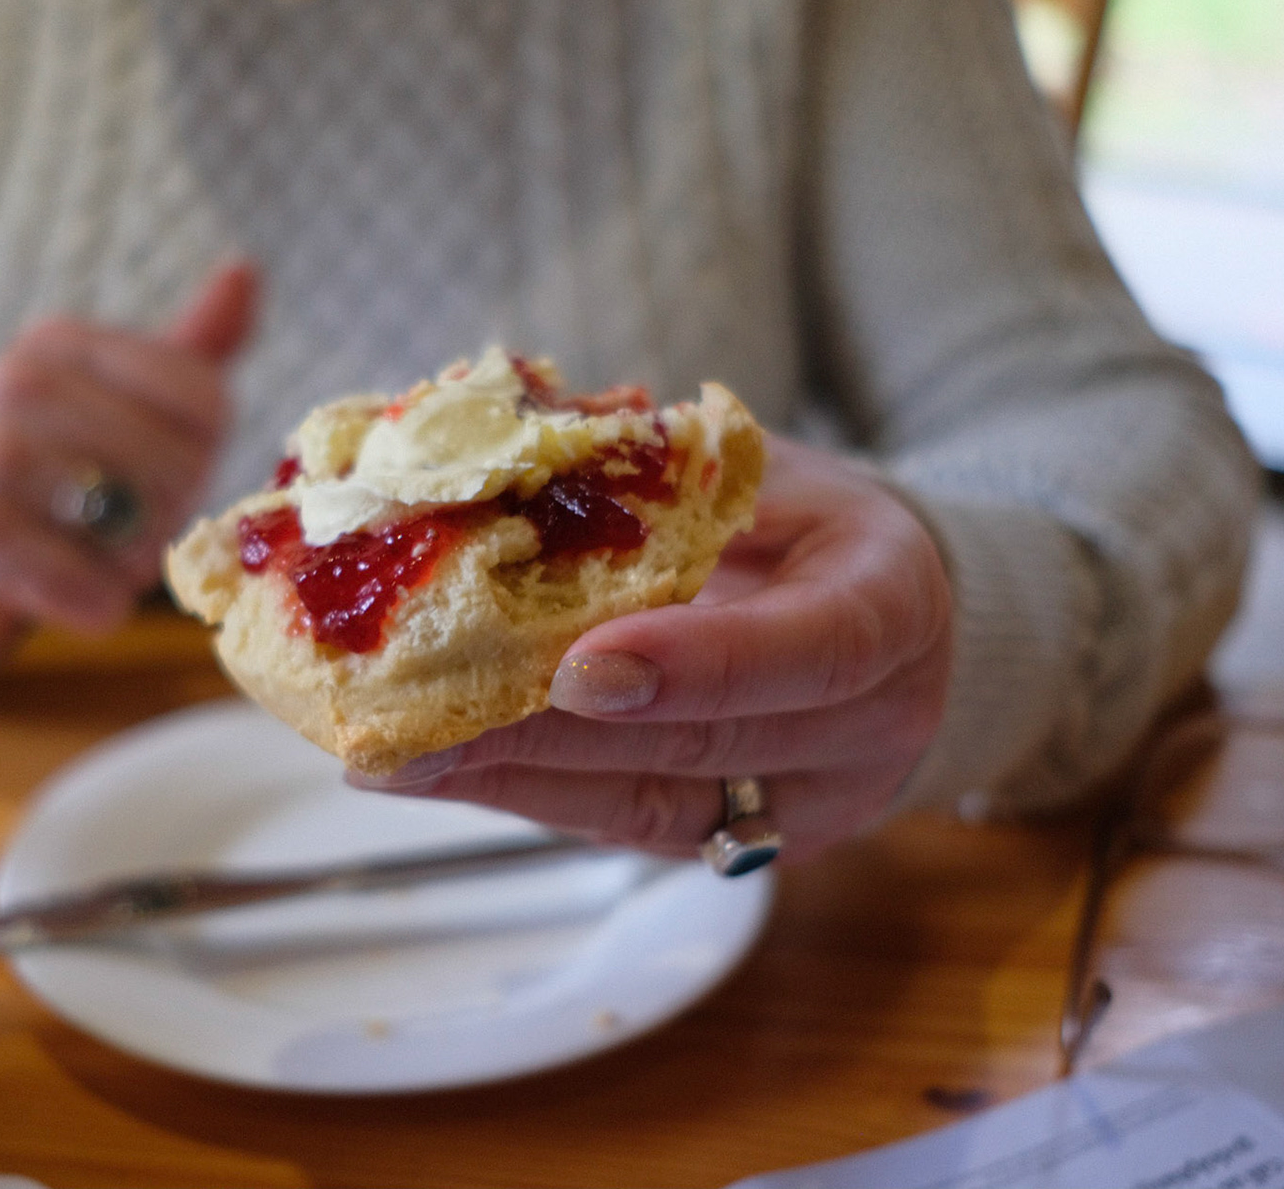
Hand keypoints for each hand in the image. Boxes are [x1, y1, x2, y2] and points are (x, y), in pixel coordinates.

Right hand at [0, 263, 257, 658]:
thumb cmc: (50, 475)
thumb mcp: (114, 401)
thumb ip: (187, 351)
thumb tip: (245, 269)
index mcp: (61, 343)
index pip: (205, 400)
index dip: (204, 456)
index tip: (157, 472)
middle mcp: (19, 383)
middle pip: (179, 465)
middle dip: (170, 516)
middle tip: (123, 528)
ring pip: (139, 527)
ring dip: (132, 565)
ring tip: (87, 554)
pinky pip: (90, 588)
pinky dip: (95, 605)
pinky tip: (58, 588)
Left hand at [355, 435, 952, 863]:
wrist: (882, 611)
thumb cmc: (807, 522)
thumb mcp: (765, 471)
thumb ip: (660, 472)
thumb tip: (497, 442)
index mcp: (892, 605)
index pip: (812, 650)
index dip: (696, 664)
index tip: (574, 665)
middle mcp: (871, 725)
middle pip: (702, 747)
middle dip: (546, 737)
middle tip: (413, 724)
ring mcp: (809, 803)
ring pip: (649, 805)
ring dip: (508, 782)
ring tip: (390, 757)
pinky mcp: (741, 841)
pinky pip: (625, 824)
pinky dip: (524, 794)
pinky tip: (435, 771)